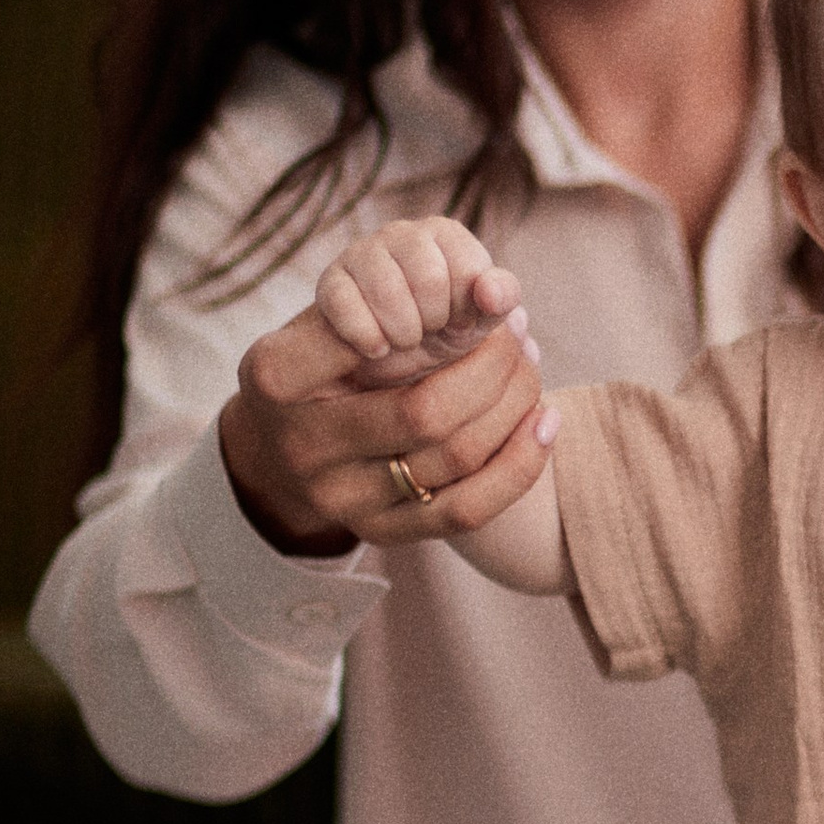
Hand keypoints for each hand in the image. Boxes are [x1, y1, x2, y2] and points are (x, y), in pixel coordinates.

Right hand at [221, 220, 555, 555]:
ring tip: (530, 364)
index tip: (477, 305)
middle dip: (494, 366)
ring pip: (457, 458)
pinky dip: (521, 463)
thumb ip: (388, 298)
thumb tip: (497, 289)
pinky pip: (468, 511)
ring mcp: (341, 499)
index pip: (377, 340)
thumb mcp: (329, 319)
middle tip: (517, 331)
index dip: (444, 320)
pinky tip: (544, 422)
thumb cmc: (320, 360)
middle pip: (429, 412)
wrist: (278, 445)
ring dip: (514, 405)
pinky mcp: (380, 533)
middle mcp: (303, 446)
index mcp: (278, 376)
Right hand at [314, 215, 521, 383]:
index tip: (459, 322)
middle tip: (429, 332)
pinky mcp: (330, 281)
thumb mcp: (480, 320)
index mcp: (445, 234)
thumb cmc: (443, 331)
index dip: (465, 309)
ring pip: (387, 291)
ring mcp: (361, 253)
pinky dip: (368, 338)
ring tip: (405, 339)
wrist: (388, 358)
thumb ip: (500, 300)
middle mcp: (402, 233)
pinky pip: (346, 306)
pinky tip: (377, 348)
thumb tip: (494, 292)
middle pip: (429, 278)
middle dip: (434, 321)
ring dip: (403, 332)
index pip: (468, 269)